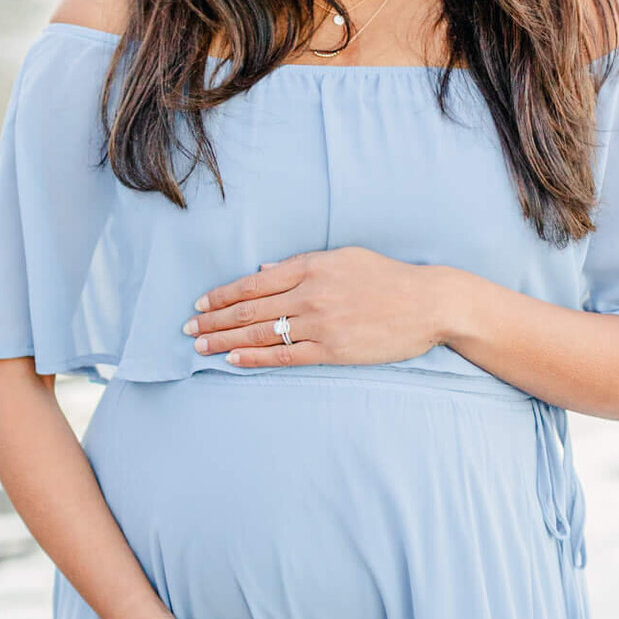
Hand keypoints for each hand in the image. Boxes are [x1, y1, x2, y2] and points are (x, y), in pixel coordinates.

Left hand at [183, 248, 446, 368]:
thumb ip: (303, 265)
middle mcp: (310, 293)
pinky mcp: (332, 350)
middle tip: (188, 328)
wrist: (429, 303)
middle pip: (250, 308)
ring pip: (261, 332)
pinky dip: (254, 357)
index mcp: (312, 266)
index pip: (254, 282)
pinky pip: (284, 356)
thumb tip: (266, 269)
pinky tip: (232, 359)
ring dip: (225, 339)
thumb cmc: (389, 278)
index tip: (201, 303)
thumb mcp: (345, 258)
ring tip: (199, 345)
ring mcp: (320, 323)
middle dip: (214, 319)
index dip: (223, 294)